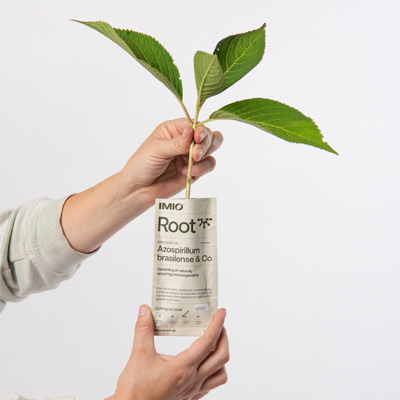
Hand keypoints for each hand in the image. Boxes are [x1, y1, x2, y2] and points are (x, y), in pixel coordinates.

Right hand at [108, 305, 228, 399]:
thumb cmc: (135, 389)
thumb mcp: (139, 355)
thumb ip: (143, 330)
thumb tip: (145, 310)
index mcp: (183, 367)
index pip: (208, 342)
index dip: (217, 325)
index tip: (221, 312)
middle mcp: (192, 380)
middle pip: (221, 357)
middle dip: (224, 337)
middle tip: (219, 324)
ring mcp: (192, 390)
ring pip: (220, 374)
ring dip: (221, 357)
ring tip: (214, 344)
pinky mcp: (188, 397)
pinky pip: (210, 385)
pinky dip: (214, 372)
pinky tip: (204, 364)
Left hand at [118, 118, 223, 204]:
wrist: (139, 190)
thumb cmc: (142, 165)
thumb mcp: (156, 149)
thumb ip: (177, 143)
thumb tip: (192, 131)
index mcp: (174, 130)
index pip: (195, 124)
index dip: (200, 130)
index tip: (197, 138)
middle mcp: (185, 141)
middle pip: (209, 135)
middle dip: (206, 143)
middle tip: (196, 154)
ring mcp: (191, 157)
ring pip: (212, 150)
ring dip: (205, 156)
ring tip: (192, 163)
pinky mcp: (195, 171)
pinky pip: (208, 166)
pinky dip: (201, 169)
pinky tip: (186, 173)